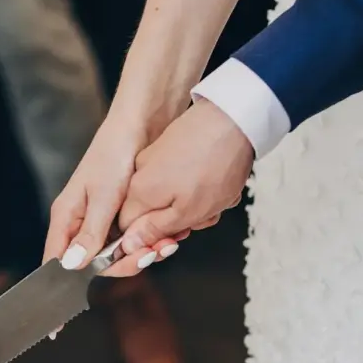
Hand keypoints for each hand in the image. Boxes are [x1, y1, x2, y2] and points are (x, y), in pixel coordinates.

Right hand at [43, 115, 184, 276]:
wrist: (142, 124)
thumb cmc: (115, 152)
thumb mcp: (103, 196)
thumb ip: (89, 232)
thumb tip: (70, 265)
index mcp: (66, 217)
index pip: (57, 261)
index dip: (69, 280)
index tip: (85, 294)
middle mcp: (81, 223)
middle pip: (93, 264)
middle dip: (123, 264)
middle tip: (148, 255)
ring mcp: (102, 221)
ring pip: (116, 255)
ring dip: (141, 254)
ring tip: (165, 244)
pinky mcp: (123, 217)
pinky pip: (132, 242)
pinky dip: (149, 243)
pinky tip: (167, 237)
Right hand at [111, 99, 253, 275]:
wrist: (235, 117)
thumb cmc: (214, 165)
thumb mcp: (186, 212)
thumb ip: (154, 231)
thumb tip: (129, 245)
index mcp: (138, 194)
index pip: (127, 230)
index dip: (149, 241)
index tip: (172, 242)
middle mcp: (140, 176)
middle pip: (151, 215)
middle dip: (178, 223)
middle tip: (202, 218)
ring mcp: (156, 159)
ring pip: (171, 199)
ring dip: (196, 205)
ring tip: (219, 199)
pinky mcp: (173, 148)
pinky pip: (181, 180)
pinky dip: (201, 186)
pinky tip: (220, 183)